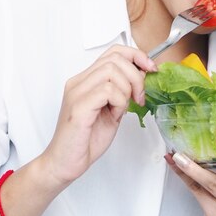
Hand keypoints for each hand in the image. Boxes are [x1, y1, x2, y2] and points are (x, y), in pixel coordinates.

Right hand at [39, 45, 156, 186]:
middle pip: (115, 59)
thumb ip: (123, 92)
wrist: (65, 164)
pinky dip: (119, 101)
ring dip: (127, 89)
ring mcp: (76, 92)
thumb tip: (144, 77)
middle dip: (136, 76)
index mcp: (86, 80)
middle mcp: (78, 82)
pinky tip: (115, 114)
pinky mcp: (78, 107)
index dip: (136, 56)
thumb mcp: (112, 110)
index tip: (150, 69)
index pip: (114, 52)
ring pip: (112, 71)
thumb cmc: (87, 139)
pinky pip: (107, 90)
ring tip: (124, 108)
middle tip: (139, 96)